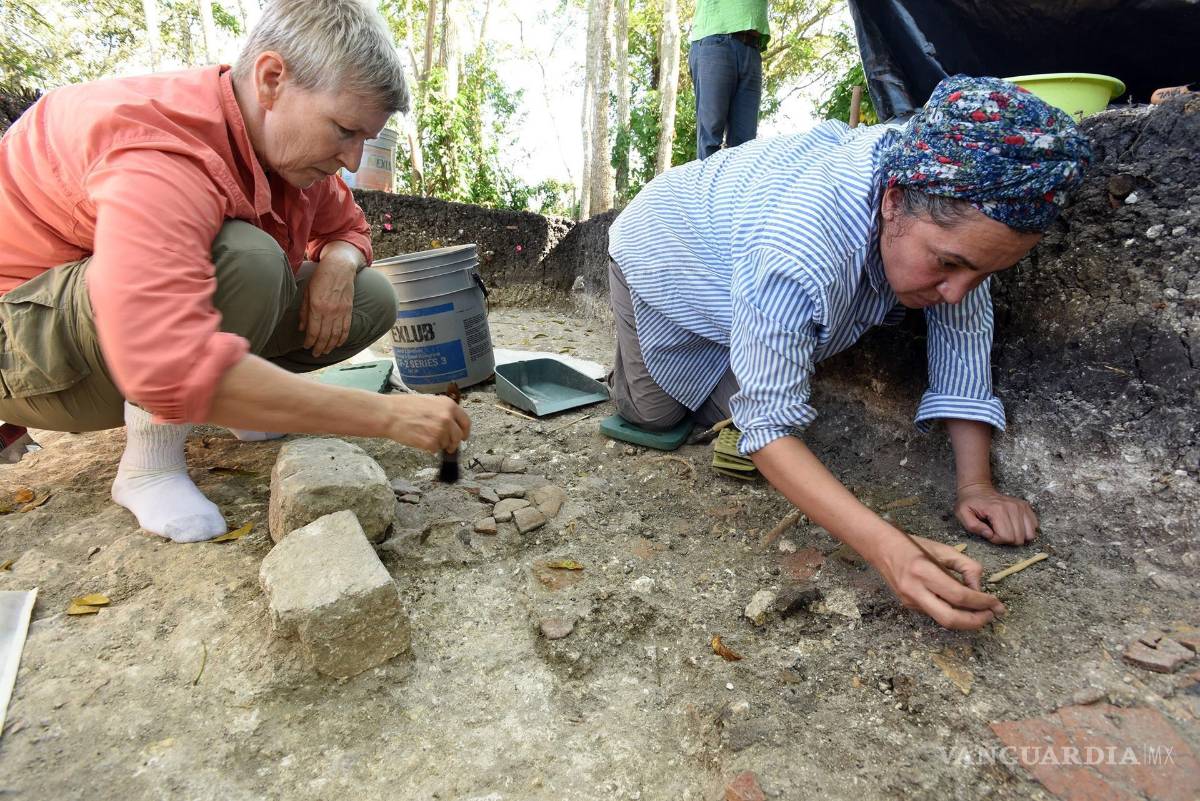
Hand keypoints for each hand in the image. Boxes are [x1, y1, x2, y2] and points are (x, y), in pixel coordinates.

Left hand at [300, 259, 355, 357]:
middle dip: (319, 347)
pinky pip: (346, 328)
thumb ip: (304, 311)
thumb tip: (302, 328)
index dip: (309, 341)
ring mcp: (341, 311)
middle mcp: (330, 311)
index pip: (313, 330)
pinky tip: (337, 344)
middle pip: (324, 335)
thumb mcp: (307, 291)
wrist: (340, 267)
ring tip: (325, 352)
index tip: (306, 347)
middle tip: (315, 354)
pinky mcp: (349, 310)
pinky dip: (342, 338)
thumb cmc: (321, 277)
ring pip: (336, 335)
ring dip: (330, 346)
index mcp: (317, 306)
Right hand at [386, 394, 471, 453]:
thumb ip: (443, 411)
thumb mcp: (429, 401)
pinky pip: (435, 449)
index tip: (464, 436)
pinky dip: (429, 448)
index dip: (465, 431)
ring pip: (447, 444)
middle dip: (453, 442)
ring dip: (439, 444)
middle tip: (447, 445)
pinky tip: (420, 440)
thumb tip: (452, 423)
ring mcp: (441, 431)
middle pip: (458, 436)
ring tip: (425, 436)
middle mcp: (448, 417)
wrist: (389, 414)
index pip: (466, 421)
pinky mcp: (431, 442)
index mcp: (449, 405)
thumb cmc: (404, 407)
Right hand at [872, 531, 1005, 630]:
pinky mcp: (908, 606)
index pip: (959, 595)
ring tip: (981, 612)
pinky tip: (960, 606)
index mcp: (924, 571)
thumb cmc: (912, 544)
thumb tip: (978, 588)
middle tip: (991, 615)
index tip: (996, 602)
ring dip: (966, 620)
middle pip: (950, 619)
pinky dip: (952, 612)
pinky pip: (935, 613)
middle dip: (975, 621)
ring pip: (943, 620)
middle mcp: (915, 590)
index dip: (981, 602)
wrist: (880, 547)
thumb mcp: (943, 549)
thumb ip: (966, 567)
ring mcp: (910, 601)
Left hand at [955, 482, 1037, 544]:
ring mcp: (1021, 506)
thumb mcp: (962, 514)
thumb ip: (973, 527)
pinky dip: (1025, 530)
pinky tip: (1014, 525)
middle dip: (1006, 539)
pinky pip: (1034, 526)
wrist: (977, 489)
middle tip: (996, 531)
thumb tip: (990, 535)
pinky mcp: (1025, 506)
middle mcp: (1012, 507)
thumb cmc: (969, 503)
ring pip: (1029, 535)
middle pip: (1018, 538)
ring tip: (1005, 529)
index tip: (988, 532)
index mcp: (997, 510)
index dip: (996, 540)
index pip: (1006, 537)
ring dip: (1016, 536)